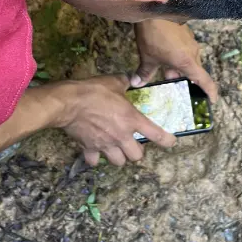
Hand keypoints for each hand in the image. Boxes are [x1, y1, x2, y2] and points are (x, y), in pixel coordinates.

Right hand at [52, 75, 176, 167]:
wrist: (70, 103)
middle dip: (136, 152)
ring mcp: (105, 144)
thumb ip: (124, 82)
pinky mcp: (89, 148)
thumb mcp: (113, 82)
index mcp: (132, 120)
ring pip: (119, 162)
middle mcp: (121, 136)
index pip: (156, 135)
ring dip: (119, 157)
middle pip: (137, 156)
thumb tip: (130, 79)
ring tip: (116, 149)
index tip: (171, 142)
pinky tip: (95, 151)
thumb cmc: (94, 91)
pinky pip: (94, 161)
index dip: (167, 140)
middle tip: (132, 143)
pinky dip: (95, 158)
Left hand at [132, 20, 217, 101]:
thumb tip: (137, 83)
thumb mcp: (147, 57)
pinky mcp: (186, 32)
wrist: (153, 10)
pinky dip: (178, 55)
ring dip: (179, 66)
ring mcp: (190, 41)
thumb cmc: (152, 36)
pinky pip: (185, 49)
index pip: (204, 80)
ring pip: (189, 59)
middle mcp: (193, 52)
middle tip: (170, 81)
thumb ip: (144, 72)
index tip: (213, 100)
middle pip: (194, 70)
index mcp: (187, 62)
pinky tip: (165, 53)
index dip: (210, 91)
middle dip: (183, 78)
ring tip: (164, 67)